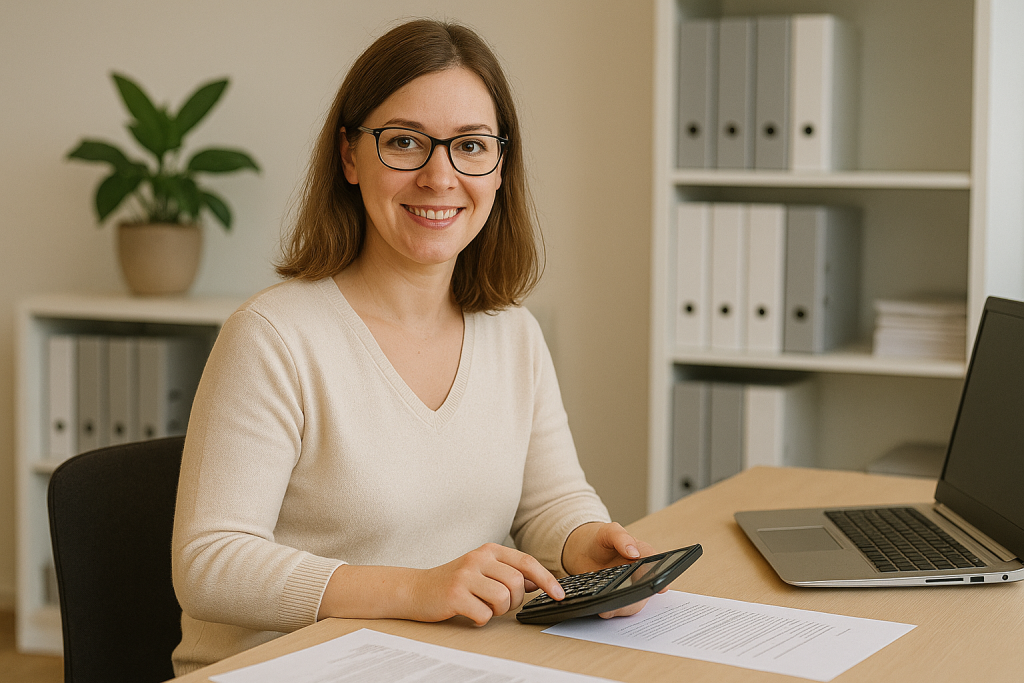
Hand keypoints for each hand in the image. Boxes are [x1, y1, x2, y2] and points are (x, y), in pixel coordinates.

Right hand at [411, 543, 564, 625]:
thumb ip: (508, 573)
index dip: (546, 579)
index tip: (559, 595)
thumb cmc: (454, 582)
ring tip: (483, 606)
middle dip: (514, 601)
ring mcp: (465, 576)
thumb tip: (538, 582)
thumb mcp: (483, 570)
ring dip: (498, 611)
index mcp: (489, 550)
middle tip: (499, 603)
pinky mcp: (454, 594)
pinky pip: (484, 614)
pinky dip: (481, 619)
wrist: (416, 589)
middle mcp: (478, 558)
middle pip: (517, 584)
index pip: (526, 562)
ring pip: (503, 599)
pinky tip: (470, 612)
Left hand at [561, 522, 661, 618]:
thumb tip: (633, 552)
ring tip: (608, 609)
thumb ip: (621, 538)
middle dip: (636, 599)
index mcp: (643, 554)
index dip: (660, 578)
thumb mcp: (609, 531)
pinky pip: (621, 609)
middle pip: (647, 591)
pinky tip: (603, 609)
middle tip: (620, 601)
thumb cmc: (600, 539)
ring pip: (635, 604)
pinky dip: (613, 611)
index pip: (657, 566)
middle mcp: (640, 573)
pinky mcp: (617, 597)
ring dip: (624, 608)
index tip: (661, 589)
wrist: (583, 549)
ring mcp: (629, 587)